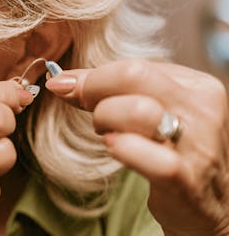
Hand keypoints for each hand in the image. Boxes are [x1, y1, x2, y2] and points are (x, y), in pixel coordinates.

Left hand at [46, 59, 228, 235]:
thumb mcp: (149, 111)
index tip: (69, 88)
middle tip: (86, 110)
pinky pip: (154, 159)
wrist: (210, 207)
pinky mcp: (188, 180)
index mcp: (195, 86)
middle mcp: (201, 109)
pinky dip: (125, 150)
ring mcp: (198, 145)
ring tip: (108, 134)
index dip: (93, 77)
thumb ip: (110, 90)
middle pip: (133, 75)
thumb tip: (61, 80)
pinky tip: (115, 149)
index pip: (132, 65)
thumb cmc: (172, 153)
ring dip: (106, 120)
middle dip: (93, 90)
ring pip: (138, 110)